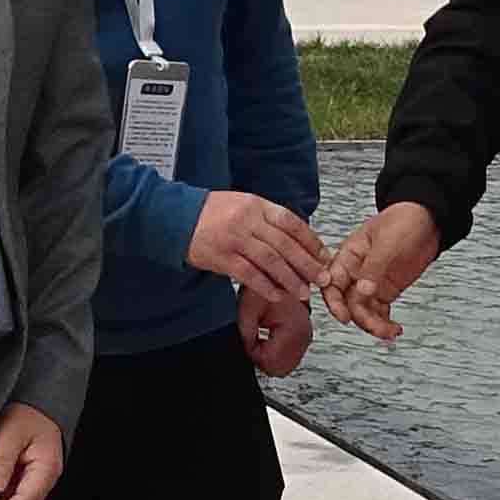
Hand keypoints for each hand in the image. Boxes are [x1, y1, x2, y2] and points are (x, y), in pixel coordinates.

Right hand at [182, 186, 329, 314]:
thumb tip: (296, 239)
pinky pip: (248, 274)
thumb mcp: (243, 204)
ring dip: (290, 279)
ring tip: (303, 292)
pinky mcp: (221, 257)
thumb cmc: (211, 213)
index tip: (324, 256)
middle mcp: (248, 220)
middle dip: (307, 264)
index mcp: (257, 205)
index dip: (311, 241)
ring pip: (270, 261)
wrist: (176, 217)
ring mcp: (235, 239)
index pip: (291, 223)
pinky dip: (265, 286)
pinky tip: (277, 295)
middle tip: (322, 279)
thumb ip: (267, 219)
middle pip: (285, 244)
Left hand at [241, 287, 315, 376]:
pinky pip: (288, 356)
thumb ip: (245, 336)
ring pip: (285, 365)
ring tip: (259, 337)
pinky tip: (267, 338)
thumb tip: (244, 354)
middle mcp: (304, 334)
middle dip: (261, 358)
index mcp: (293, 329)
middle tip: (251, 340)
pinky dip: (276, 352)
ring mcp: (306, 335)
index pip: (269, 362)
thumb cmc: (265, 281)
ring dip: (269, 356)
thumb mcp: (247, 308)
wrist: (280, 270)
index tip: (246, 339)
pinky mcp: (303, 334)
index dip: (252, 354)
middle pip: (280, 369)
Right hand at [323, 199, 443, 342]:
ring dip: (373, 325)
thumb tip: (362, 291)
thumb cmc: (404, 220)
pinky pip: (378, 312)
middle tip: (375, 326)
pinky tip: (394, 330)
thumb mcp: (387, 242)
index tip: (344, 316)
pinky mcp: (385, 291)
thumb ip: (374, 268)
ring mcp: (370, 283)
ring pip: (362, 311)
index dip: (334, 301)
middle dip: (359, 317)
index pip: (331, 282)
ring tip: (389, 331)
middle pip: (346, 302)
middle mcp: (355, 272)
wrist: (429, 220)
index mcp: (349, 255)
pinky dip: (384, 324)